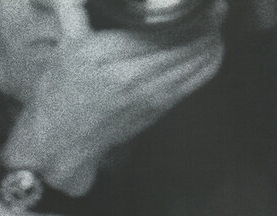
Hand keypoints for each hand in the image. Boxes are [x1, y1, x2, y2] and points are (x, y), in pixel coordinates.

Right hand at [4, 0, 225, 193]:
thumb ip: (73, 11)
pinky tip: (212, 49)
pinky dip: (208, 63)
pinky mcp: (156, 110)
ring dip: (212, 40)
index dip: (191, 11)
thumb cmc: (61, 94)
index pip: (163, 27)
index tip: (204, 1)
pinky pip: (194, 82)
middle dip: (209, 21)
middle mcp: (130, 75)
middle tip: (215, 7)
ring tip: (214, 24)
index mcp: (107, 55)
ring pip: (196, 61)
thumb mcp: (64, 47)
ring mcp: (147, 95)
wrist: (62, 142)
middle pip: (187, 42)